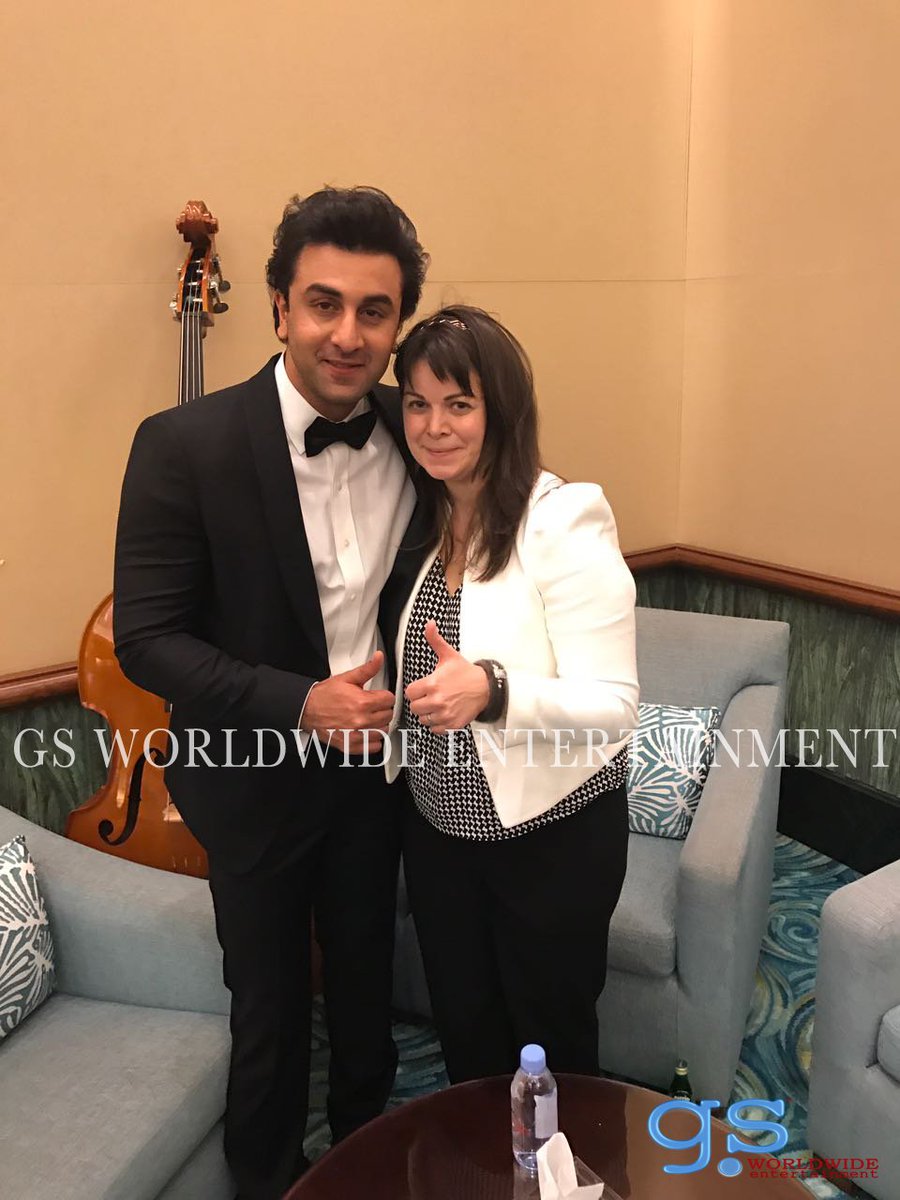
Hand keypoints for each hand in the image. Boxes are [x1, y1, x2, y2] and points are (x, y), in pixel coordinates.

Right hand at [301, 651, 394, 755]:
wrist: (306, 710)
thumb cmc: (324, 696)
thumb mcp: (347, 678)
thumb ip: (367, 669)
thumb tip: (378, 658)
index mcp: (362, 702)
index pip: (390, 700)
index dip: (385, 696)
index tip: (378, 696)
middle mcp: (361, 720)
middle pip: (388, 715)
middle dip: (382, 709)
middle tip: (372, 706)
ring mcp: (356, 735)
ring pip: (383, 731)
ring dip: (379, 724)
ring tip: (369, 718)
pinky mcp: (351, 746)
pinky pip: (374, 747)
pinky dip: (373, 740)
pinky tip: (366, 731)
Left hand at [404, 620, 490, 734]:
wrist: (485, 687)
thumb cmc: (465, 672)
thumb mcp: (448, 655)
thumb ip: (435, 640)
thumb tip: (429, 624)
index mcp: (433, 683)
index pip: (409, 693)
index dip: (414, 690)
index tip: (422, 688)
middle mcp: (437, 700)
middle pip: (414, 707)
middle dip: (420, 702)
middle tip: (429, 696)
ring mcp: (445, 714)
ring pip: (423, 719)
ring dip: (427, 714)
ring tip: (436, 705)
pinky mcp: (452, 724)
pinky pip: (435, 729)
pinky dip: (437, 724)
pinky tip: (443, 713)